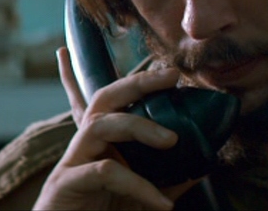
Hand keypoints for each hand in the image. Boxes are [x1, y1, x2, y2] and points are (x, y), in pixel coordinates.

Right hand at [32, 47, 200, 209]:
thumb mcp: (140, 198)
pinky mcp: (67, 182)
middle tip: (170, 76)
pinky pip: (105, 171)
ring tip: (172, 141)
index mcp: (99, 145)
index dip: (124, 78)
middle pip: (103, 98)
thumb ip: (165, 181)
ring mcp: (72, 161)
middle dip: (136, 82)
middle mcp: (83, 146)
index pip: (103, 103)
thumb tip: (201, 167)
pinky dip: (138, 185)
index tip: (162, 70)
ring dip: (139, 126)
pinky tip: (160, 203)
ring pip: (101, 124)